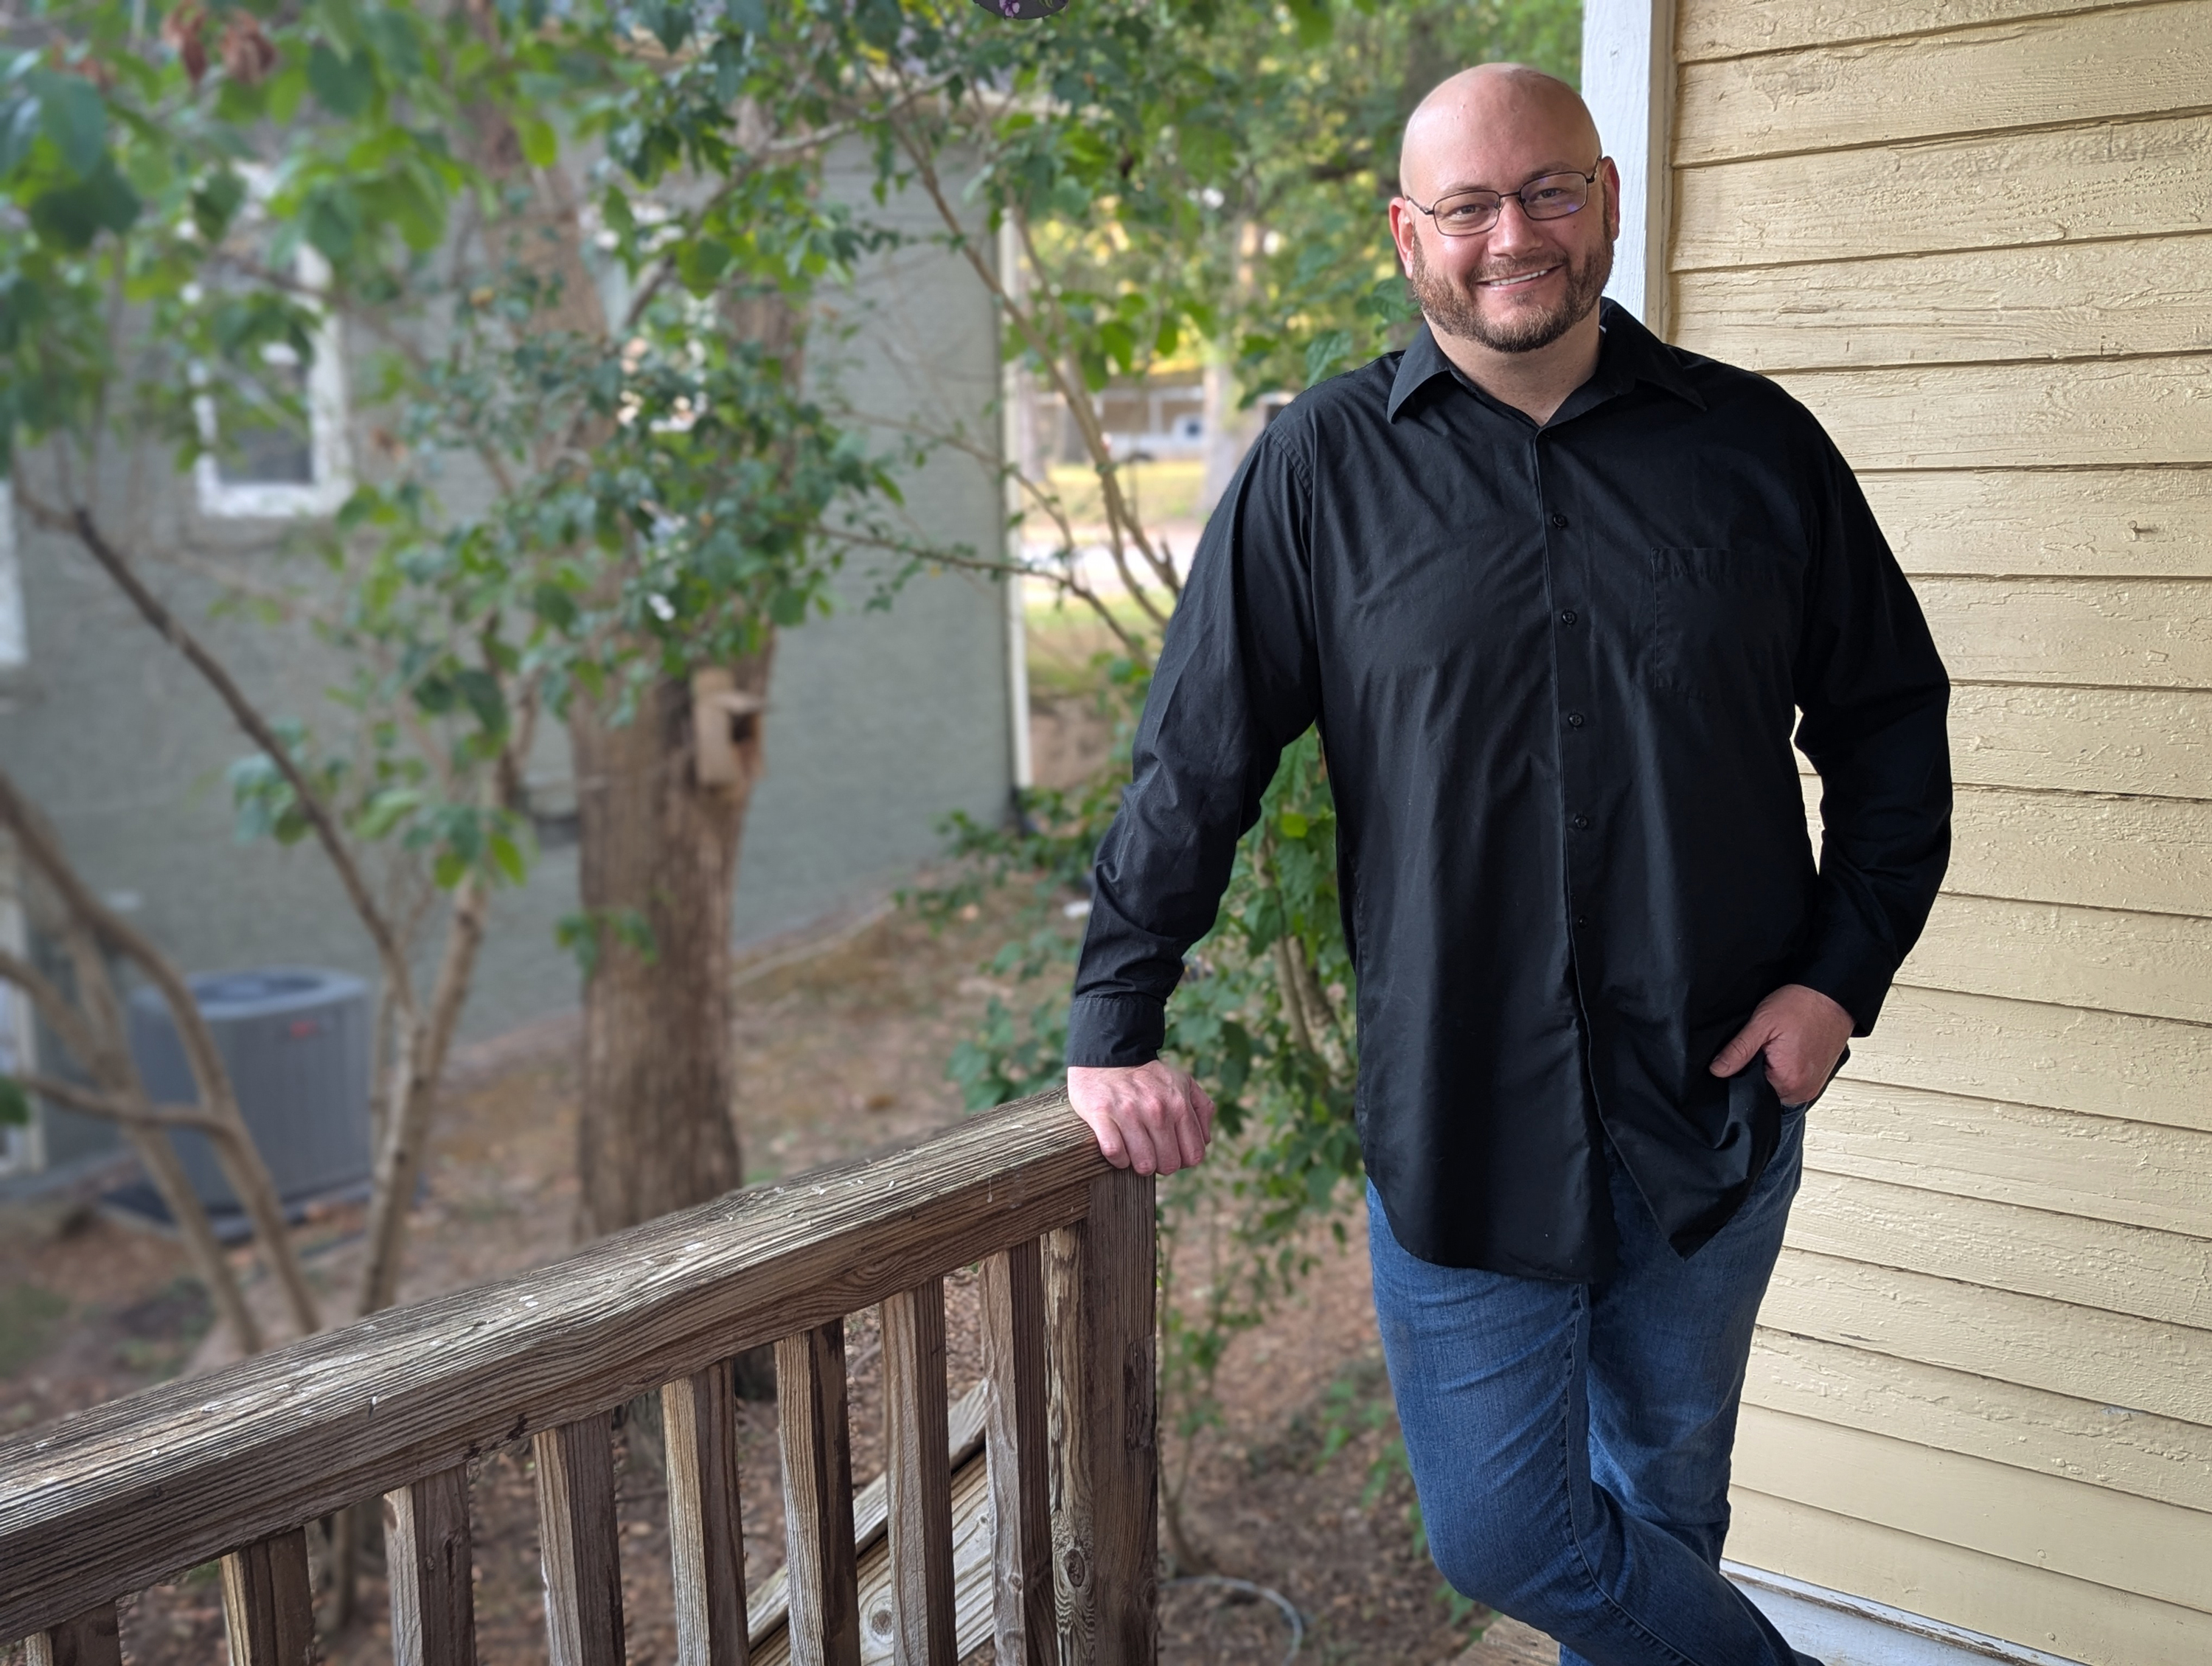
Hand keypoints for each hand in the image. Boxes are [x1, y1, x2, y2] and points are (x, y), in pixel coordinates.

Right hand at [1067, 1061, 1215, 1176]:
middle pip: (1169, 1164)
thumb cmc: (1147, 1077)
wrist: (1107, 1058)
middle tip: (1151, 1152)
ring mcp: (1128, 1112)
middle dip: (1161, 1164)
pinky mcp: (1101, 1115)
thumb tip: (1205, 1140)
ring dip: (1139, 1164)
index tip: (1170, 1153)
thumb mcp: (1183, 1082)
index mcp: (1179, 1103)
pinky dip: (1117, 1159)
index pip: (1193, 1155)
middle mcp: (1157, 1108)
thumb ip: (1202, 1108)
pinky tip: (1118, 1148)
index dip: (1183, 1161)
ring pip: (1144, 1164)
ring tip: (1134, 1151)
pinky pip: (1115, 1154)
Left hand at [1709, 983, 1853, 1105]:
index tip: (1749, 1050)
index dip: (1743, 1070)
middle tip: (1767, 1043)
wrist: (1833, 995)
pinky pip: (1793, 1080)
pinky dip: (1787, 1066)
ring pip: (1778, 1085)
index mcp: (1788, 1081)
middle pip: (1765, 1089)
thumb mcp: (1762, 1023)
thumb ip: (1738, 1050)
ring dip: (1774, 1068)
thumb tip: (1717, 1070)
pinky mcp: (1818, 1078)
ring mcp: (1812, 1086)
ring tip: (1781, 1044)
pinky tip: (1790, 1048)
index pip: (1750, 1088)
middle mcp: (1802, 1090)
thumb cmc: (1802, 1005)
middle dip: (1759, 1069)